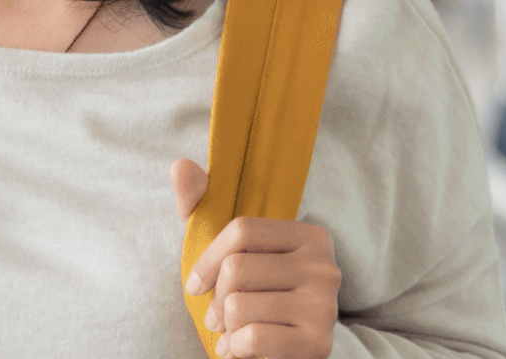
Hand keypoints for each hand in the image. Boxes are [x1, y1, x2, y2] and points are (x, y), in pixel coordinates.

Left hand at [173, 159, 340, 358]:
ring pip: (239, 306)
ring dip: (225, 328)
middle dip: (215, 301)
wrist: (291, 356)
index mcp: (311, 237)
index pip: (242, 230)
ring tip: (234, 333)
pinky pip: (252, 338)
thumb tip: (180, 165)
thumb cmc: (258, 300)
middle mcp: (325, 267)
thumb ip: (204, 209)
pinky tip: (241, 351)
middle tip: (217, 318)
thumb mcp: (233, 255)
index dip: (206, 260)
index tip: (194, 286)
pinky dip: (235, 349)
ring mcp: (325, 306)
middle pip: (237, 269)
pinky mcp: (318, 343)